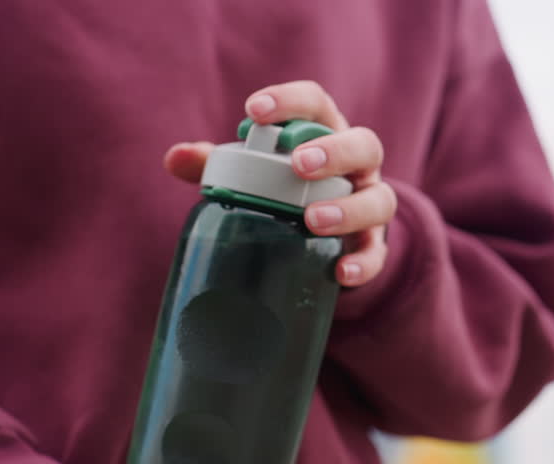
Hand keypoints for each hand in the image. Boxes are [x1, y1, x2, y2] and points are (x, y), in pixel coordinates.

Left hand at [164, 80, 396, 287]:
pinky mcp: (373, 245)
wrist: (325, 238)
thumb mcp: (254, 174)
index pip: (316, 104)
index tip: (255, 110)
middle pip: (364, 145)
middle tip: (300, 166)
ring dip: (349, 208)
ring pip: (379, 199)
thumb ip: (218, 164)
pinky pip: (378, 254)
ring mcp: (370, 204)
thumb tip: (174, 158)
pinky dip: (363, 263)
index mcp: (325, 134)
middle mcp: (357, 166)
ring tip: (312, 220)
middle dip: (334, 152)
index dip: (290, 101)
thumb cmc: (285, 192)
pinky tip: (340, 273)